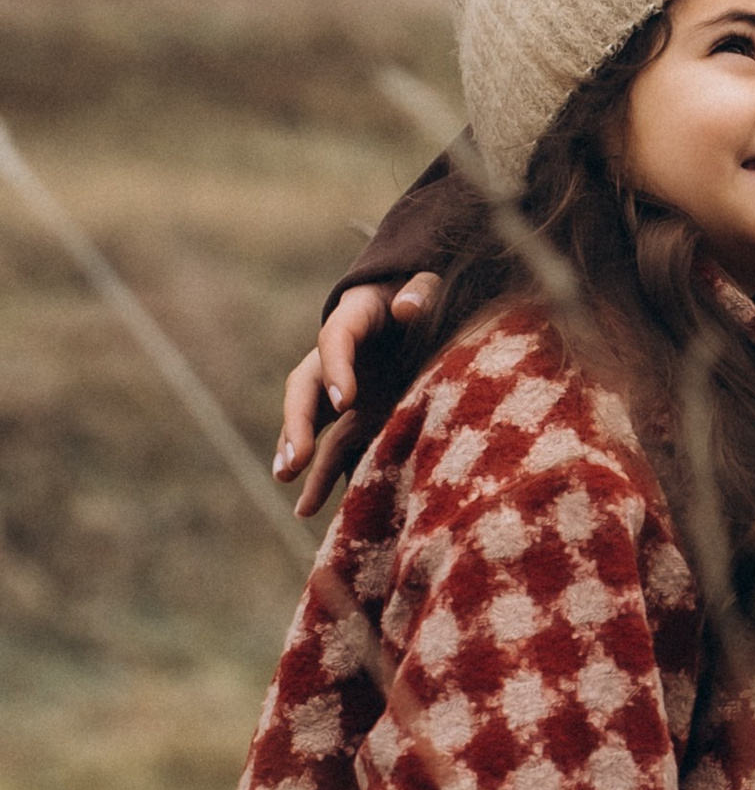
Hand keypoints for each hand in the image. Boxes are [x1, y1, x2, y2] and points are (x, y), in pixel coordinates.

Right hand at [272, 273, 438, 515]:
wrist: (432, 310)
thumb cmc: (430, 294)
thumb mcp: (432, 283)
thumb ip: (423, 290)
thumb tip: (407, 307)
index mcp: (353, 317)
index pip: (335, 340)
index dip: (337, 369)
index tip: (347, 401)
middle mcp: (337, 356)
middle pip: (305, 387)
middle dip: (299, 422)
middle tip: (298, 458)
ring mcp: (344, 387)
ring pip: (309, 420)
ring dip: (296, 448)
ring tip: (287, 475)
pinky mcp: (359, 414)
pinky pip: (332, 444)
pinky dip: (320, 473)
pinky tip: (307, 507)